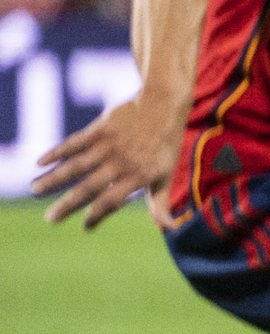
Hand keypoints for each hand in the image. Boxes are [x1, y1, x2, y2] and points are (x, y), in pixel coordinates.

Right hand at [32, 93, 183, 227]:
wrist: (162, 105)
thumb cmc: (164, 145)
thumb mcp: (165, 175)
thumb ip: (160, 203)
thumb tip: (170, 229)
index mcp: (138, 176)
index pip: (112, 200)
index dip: (99, 215)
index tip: (85, 227)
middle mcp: (121, 162)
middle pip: (89, 187)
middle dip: (68, 204)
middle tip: (50, 219)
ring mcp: (109, 145)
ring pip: (77, 165)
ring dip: (54, 177)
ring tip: (34, 189)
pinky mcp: (100, 129)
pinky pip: (74, 143)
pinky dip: (56, 152)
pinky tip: (39, 162)